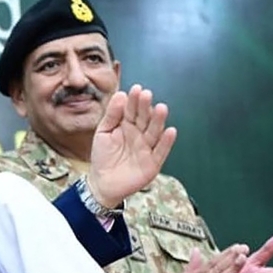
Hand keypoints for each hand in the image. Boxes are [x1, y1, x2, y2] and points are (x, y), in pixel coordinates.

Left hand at [88, 84, 177, 207]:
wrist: (102, 183)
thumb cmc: (103, 157)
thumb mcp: (103, 133)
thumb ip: (111, 115)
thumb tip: (120, 94)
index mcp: (128, 125)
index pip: (132, 110)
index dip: (134, 100)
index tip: (136, 89)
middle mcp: (140, 135)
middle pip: (144, 119)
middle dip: (146, 107)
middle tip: (146, 95)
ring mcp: (147, 148)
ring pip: (154, 132)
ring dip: (158, 121)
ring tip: (161, 108)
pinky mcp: (153, 163)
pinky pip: (161, 152)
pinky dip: (166, 143)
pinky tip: (170, 131)